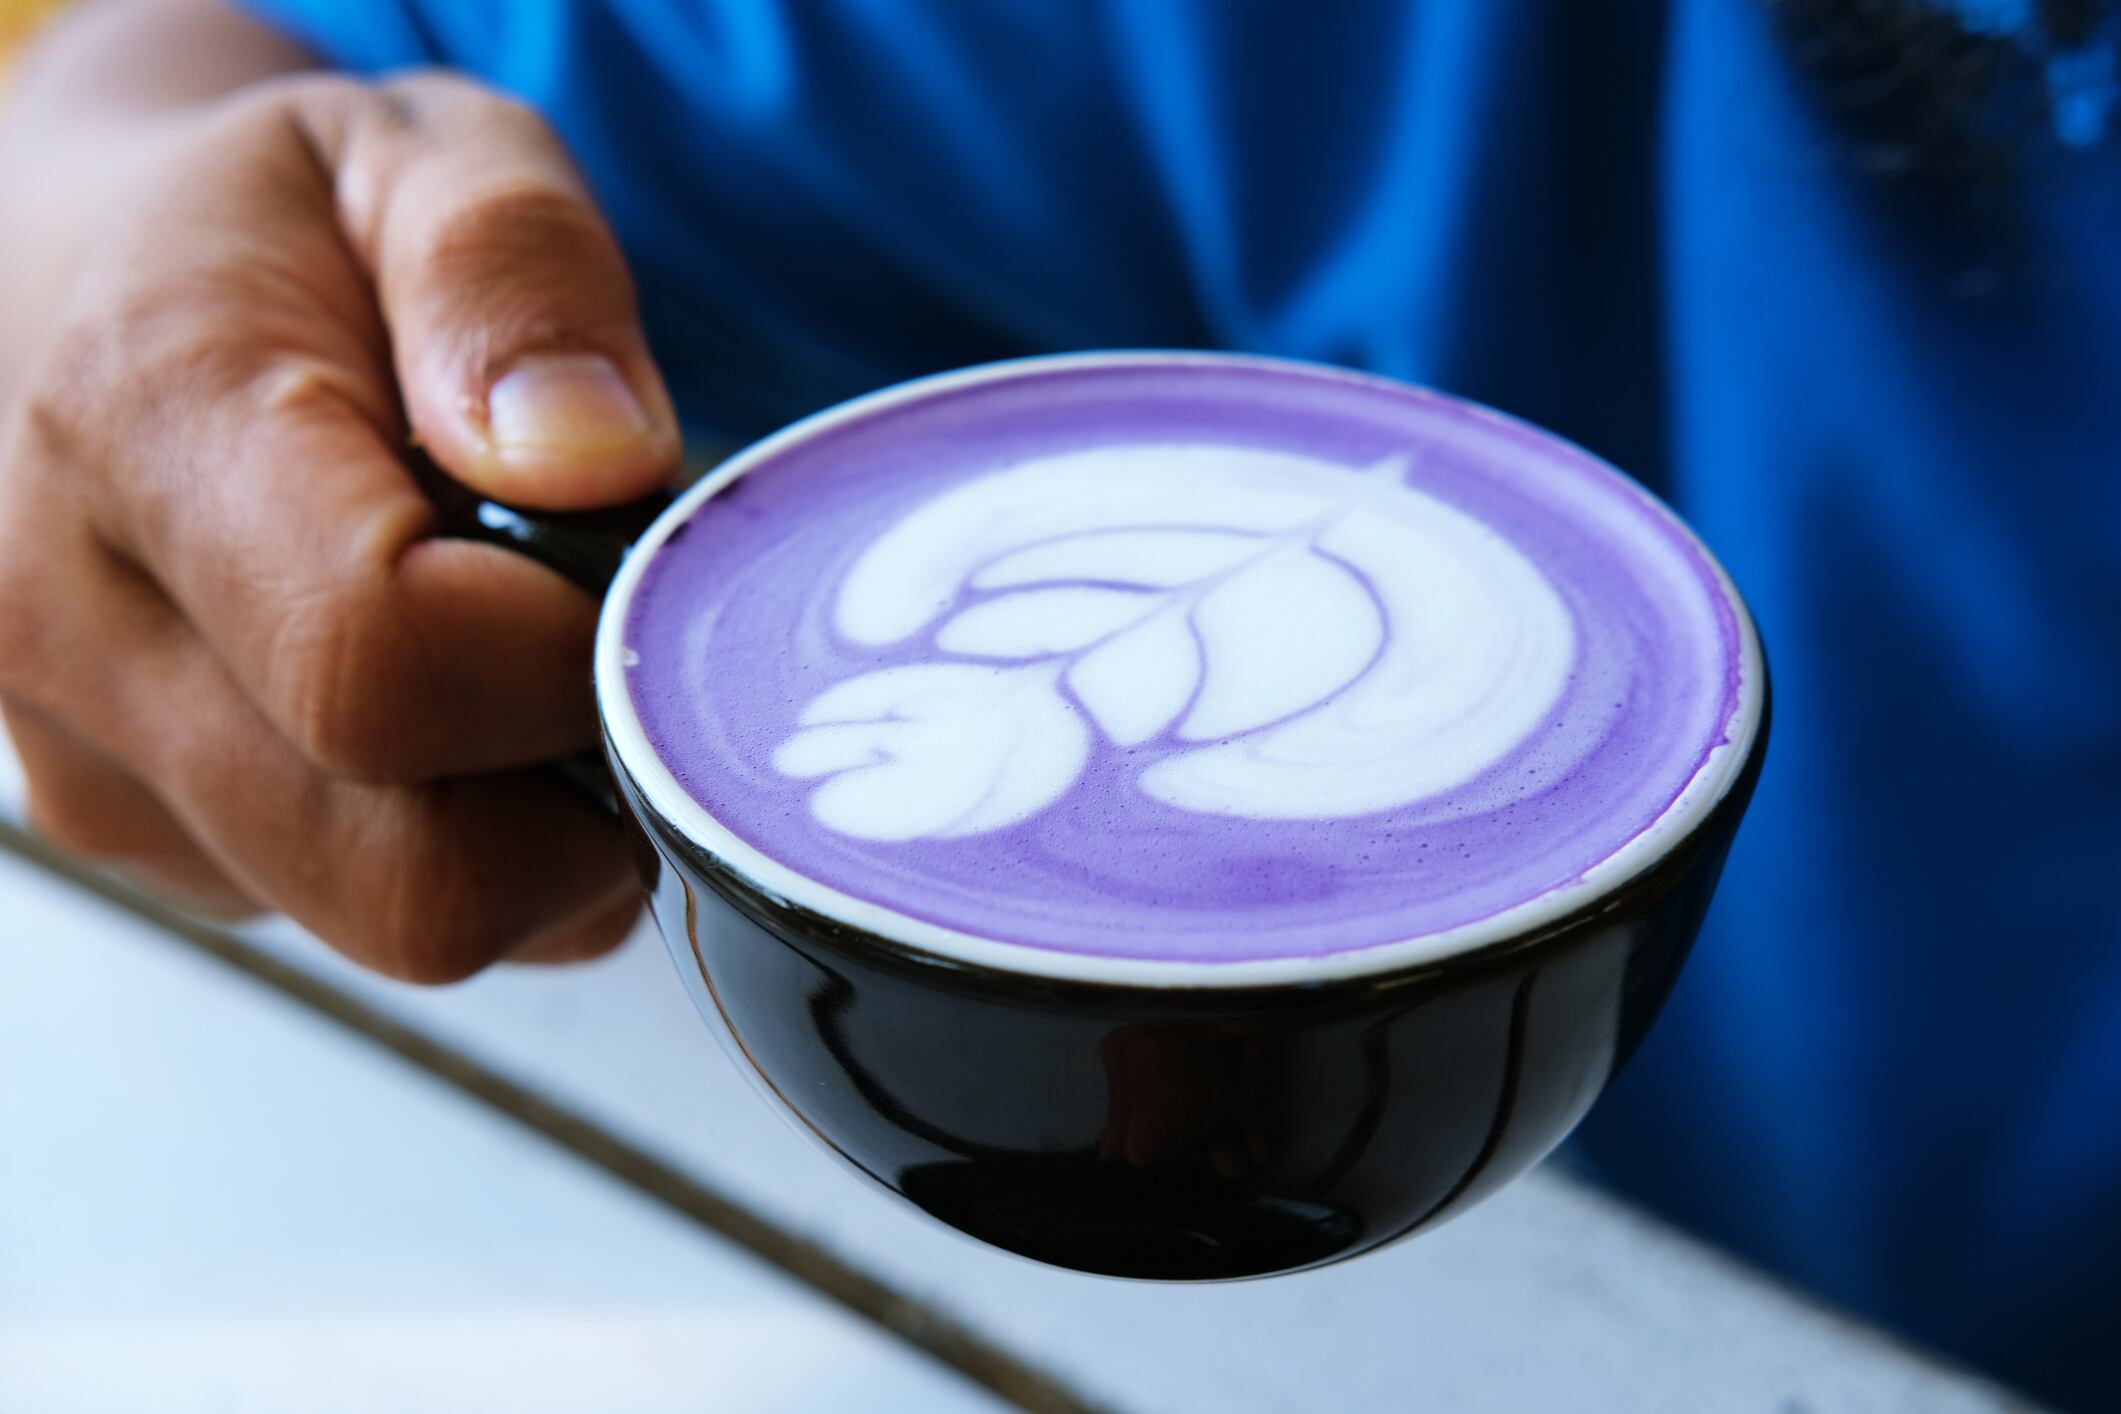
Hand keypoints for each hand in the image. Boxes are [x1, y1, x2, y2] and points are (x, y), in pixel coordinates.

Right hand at [0, 63, 681, 979]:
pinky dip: (461, 842)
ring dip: (532, 827)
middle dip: (582, 793)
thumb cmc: (276, 218)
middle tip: (606, 638)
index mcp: (146, 427)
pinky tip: (445, 703)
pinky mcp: (140, 834)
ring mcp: (94, 762)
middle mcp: (79, 632)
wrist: (73, 276)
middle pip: (413, 878)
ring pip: (404, 924)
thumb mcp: (424, 150)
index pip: (390, 671)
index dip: (574, 660)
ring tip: (517, 650)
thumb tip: (594, 463)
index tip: (626, 570)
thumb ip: (515, 273)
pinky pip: (366, 917)